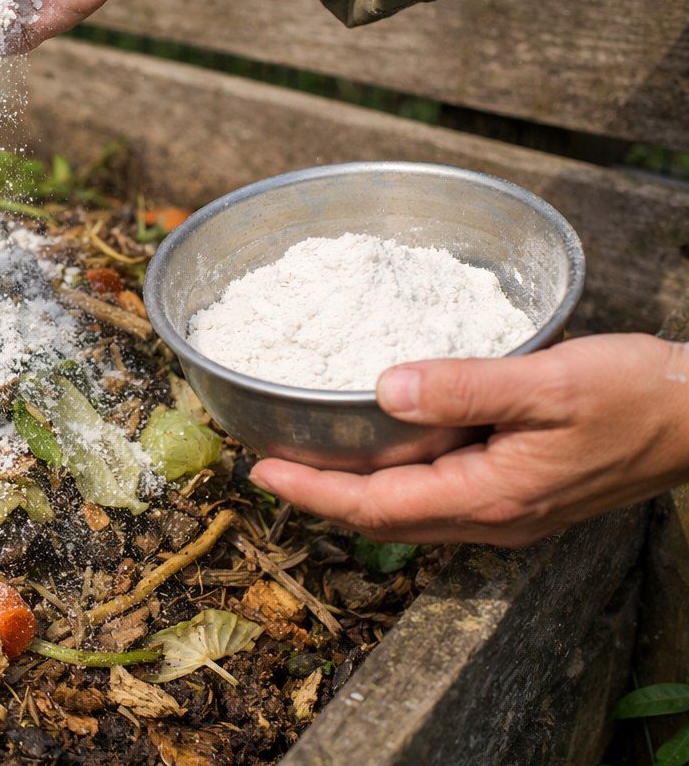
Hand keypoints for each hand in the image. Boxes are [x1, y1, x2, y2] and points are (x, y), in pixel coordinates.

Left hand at [249, 334, 688, 546]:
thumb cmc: (637, 395)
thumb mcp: (548, 381)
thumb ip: (464, 386)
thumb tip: (385, 388)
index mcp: (490, 496)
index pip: (376, 507)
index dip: (311, 492)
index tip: (260, 468)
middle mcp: (493, 516)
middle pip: (384, 516)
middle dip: (320, 494)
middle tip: (268, 460)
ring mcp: (509, 510)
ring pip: (410, 508)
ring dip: (356, 487)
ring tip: (310, 452)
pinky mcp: (521, 493)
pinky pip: (440, 492)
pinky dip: (398, 473)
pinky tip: (384, 440)